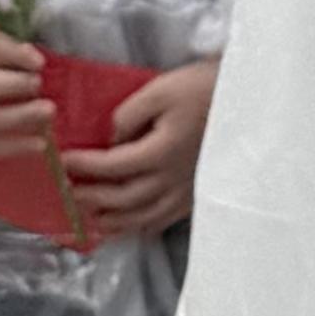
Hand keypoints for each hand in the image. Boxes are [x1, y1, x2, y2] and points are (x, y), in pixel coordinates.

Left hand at [63, 56, 217, 243]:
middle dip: (92, 196)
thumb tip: (110, 139)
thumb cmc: (205, 88)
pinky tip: (130, 227)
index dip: (84, 166)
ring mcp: (185, 192)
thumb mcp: (161, 88)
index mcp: (160, 152)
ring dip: (111, 220)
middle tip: (69, 192)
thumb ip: (129, 114)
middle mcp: (170, 180)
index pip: (112, 166)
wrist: (250, 100)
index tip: (64, 161)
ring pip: (141, 217)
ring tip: (91, 217)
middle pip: (122, 198)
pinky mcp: (196, 195)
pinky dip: (140, 227)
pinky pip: (162, 221)